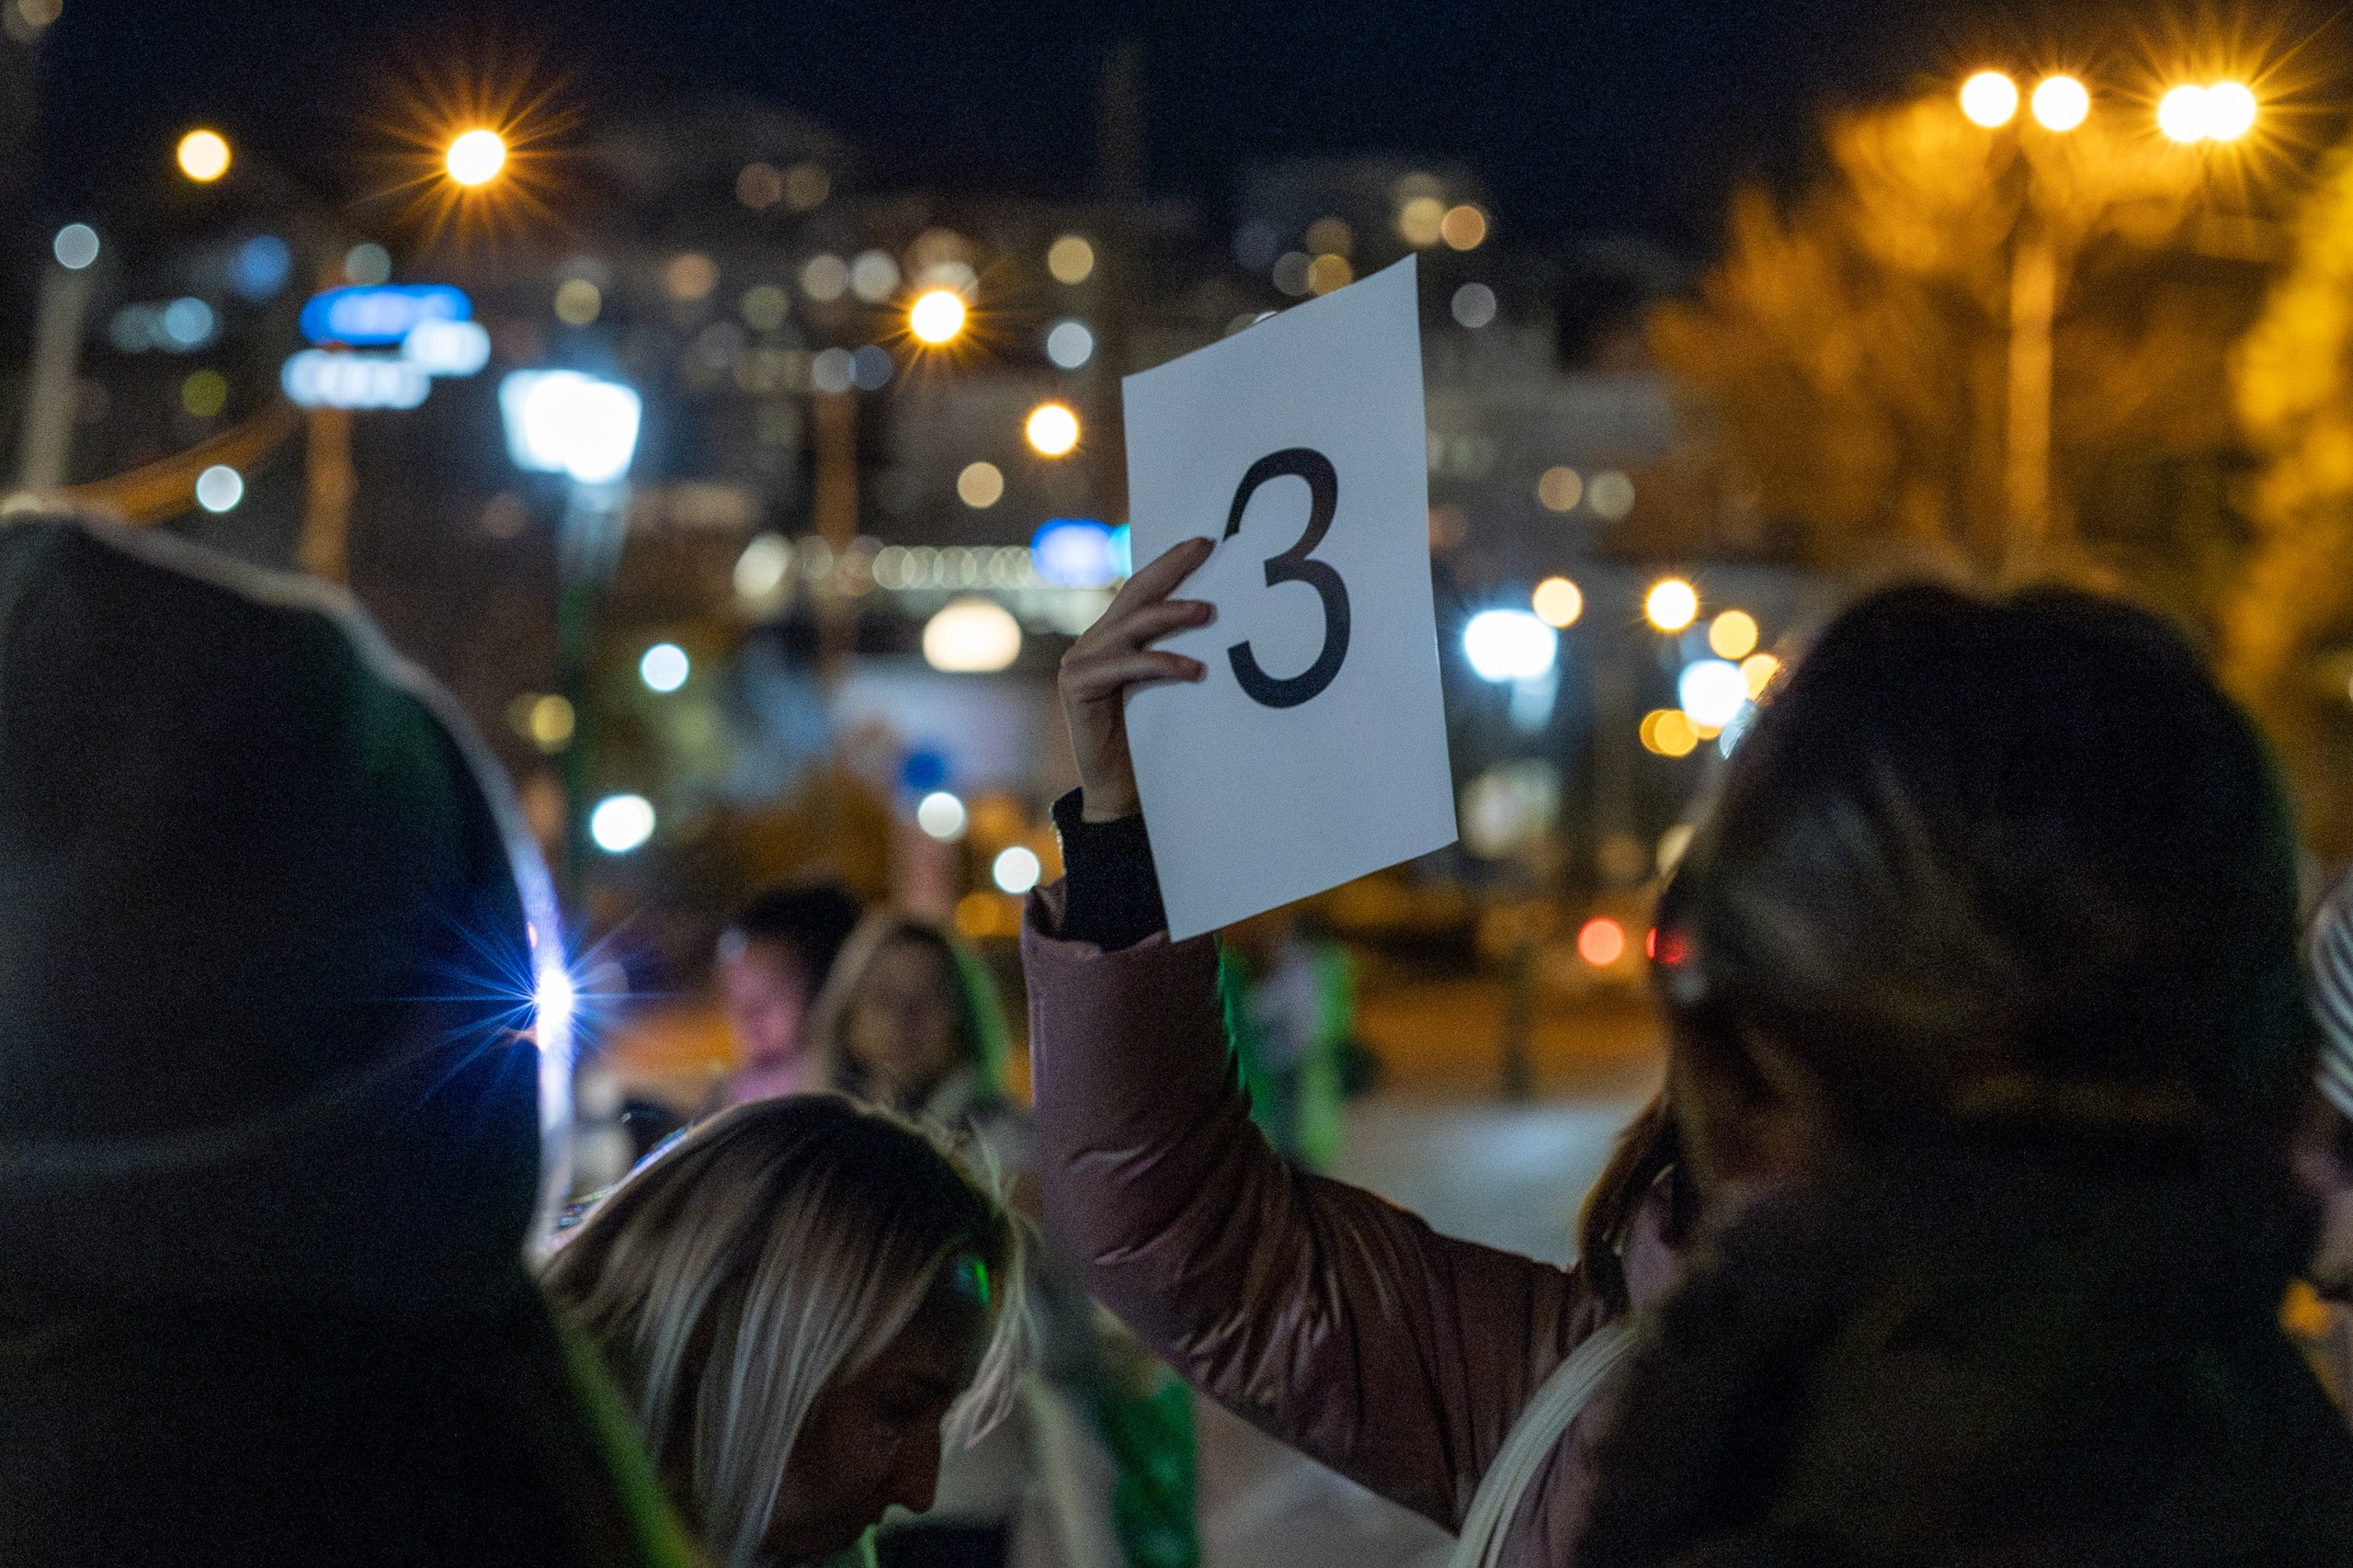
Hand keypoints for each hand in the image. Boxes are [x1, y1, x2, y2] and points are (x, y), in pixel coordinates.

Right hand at [1059, 536, 1214, 821]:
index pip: (1142, 590)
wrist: (1118, 790)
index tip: (1205, 543)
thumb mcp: (1166, 688)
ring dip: (1172, 615)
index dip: (1170, 564)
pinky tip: (1193, 670)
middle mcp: (1092, 643)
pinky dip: (1162, 664)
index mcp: (1112, 638)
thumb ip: (1173, 654)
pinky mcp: (1077, 686)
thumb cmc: (1149, 739)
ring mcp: (1080, 663)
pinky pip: (1126, 667)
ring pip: (1131, 627)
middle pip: (1134, 594)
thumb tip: (1221, 619)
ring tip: (1209, 611)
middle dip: (1171, 568)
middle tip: (1206, 549)